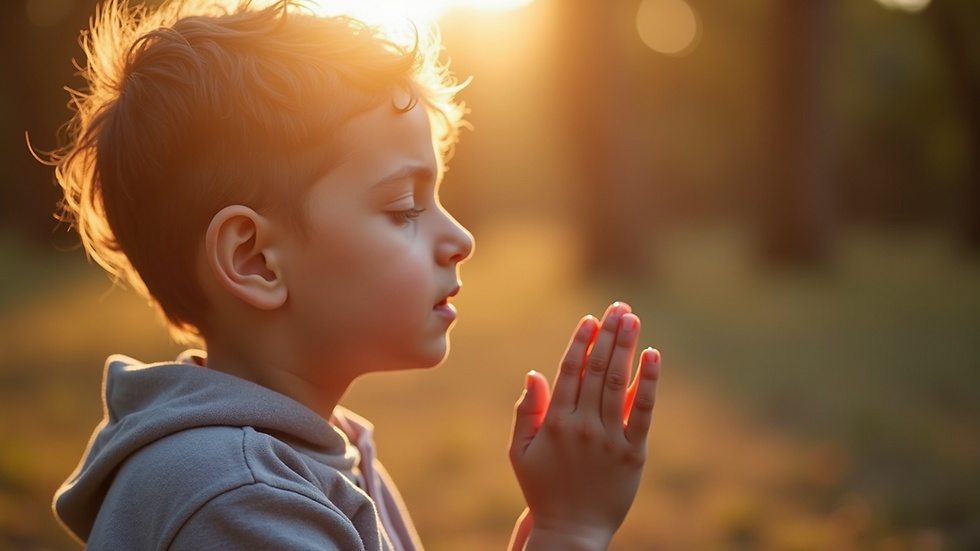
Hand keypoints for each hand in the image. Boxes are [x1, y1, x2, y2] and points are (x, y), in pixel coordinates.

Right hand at [509, 302, 661, 550]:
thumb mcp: (520, 452)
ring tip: (633, 320)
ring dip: (626, 347)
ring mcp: (609, 439)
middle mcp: (582, 426)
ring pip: (618, 383)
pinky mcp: (633, 453)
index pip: (570, 371)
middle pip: (597, 370)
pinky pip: (642, 411)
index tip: (590, 318)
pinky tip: (653, 357)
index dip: (581, 341)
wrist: (571, 531)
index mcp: (555, 422)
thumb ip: (527, 411)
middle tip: (618, 308)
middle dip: (608, 334)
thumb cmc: (542, 489)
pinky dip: (648, 382)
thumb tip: (536, 373)